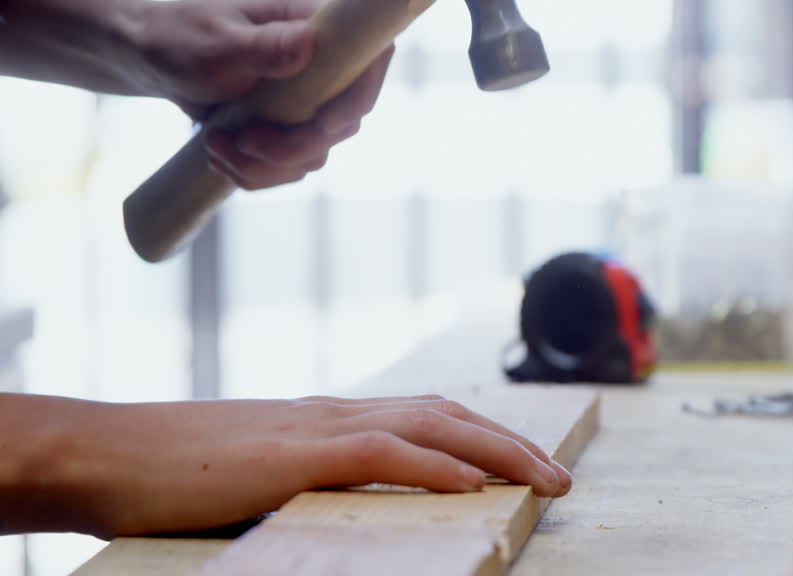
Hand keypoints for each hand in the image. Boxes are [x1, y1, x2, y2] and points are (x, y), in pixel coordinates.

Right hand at [1, 394, 571, 538]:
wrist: (108, 451)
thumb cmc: (176, 469)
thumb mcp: (262, 470)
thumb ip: (315, 477)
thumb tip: (357, 501)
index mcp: (333, 417)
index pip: (430, 414)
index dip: (487, 433)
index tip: (528, 457)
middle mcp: (338, 412)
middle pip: (449, 415)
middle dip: (514, 442)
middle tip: (561, 475)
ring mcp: (317, 429)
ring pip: (431, 426)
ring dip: (497, 451)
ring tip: (544, 478)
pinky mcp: (292, 456)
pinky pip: (380, 454)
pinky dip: (433, 466)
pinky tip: (472, 484)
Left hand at [136, 0, 392, 189]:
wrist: (148, 60)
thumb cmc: (176, 39)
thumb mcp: (216, 43)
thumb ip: (263, 46)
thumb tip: (309, 43)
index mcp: (314, 16)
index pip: (370, 54)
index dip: (361, 96)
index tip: (324, 124)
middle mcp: (323, 54)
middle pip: (345, 118)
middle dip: (295, 145)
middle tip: (246, 143)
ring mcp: (310, 90)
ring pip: (318, 148)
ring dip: (269, 164)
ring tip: (219, 149)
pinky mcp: (293, 120)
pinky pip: (295, 163)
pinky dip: (260, 172)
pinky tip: (223, 158)